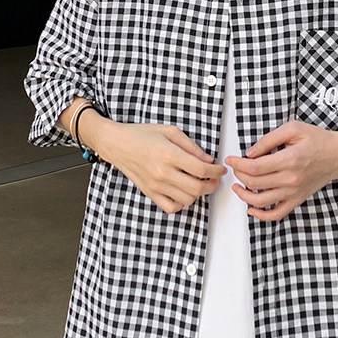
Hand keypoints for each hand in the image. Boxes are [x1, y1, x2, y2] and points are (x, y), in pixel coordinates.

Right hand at [89, 114, 225, 214]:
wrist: (117, 144)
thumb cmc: (141, 135)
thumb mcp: (170, 131)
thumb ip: (191, 146)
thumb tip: (208, 160)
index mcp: (168, 154)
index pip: (201, 169)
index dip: (216, 171)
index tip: (221, 169)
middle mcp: (162, 172)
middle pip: (197, 187)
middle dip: (212, 184)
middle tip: (215, 178)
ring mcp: (155, 185)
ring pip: (187, 199)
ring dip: (198, 193)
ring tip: (200, 183)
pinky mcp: (150, 193)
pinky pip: (171, 207)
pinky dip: (181, 202)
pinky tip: (183, 191)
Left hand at [227, 118, 337, 220]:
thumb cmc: (317, 139)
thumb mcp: (293, 129)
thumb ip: (269, 139)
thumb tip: (250, 153)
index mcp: (289, 160)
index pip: (254, 168)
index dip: (237, 164)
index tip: (231, 159)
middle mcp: (291, 179)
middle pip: (254, 183)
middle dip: (239, 175)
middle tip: (235, 167)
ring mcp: (294, 192)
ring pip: (261, 202)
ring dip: (244, 196)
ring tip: (237, 187)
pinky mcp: (297, 199)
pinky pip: (276, 214)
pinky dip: (261, 215)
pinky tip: (251, 208)